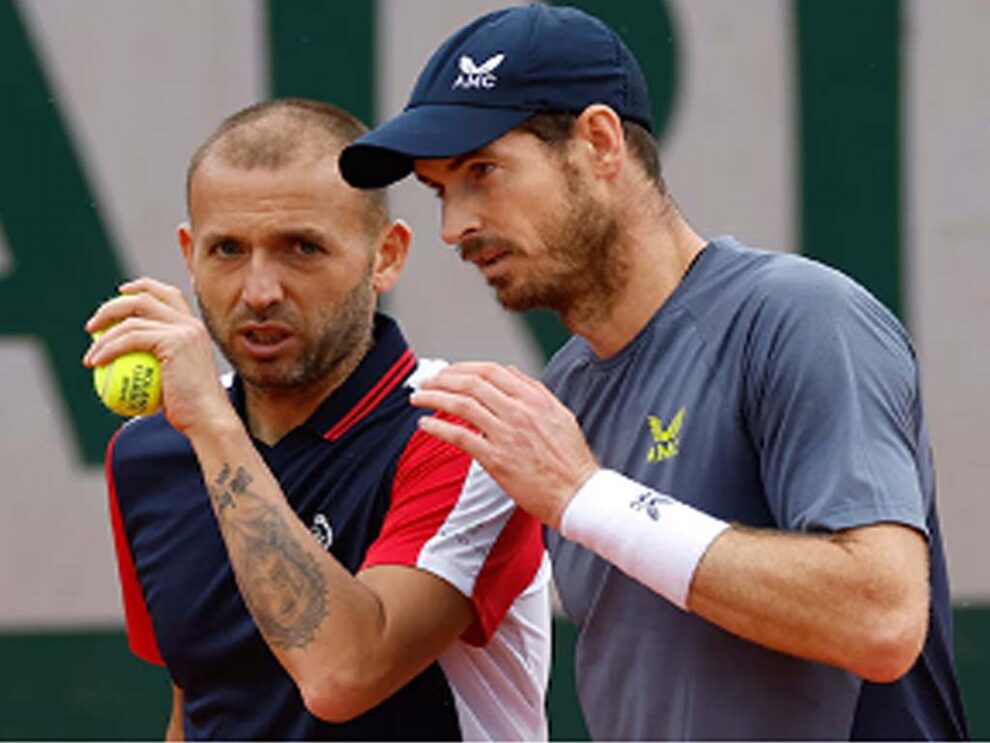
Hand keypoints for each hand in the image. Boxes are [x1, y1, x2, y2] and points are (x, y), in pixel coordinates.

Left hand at [83, 277, 236, 435]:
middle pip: (145, 297)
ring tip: (90, 355)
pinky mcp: (174, 341)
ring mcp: (184, 330)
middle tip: (93, 327)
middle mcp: (191, 324)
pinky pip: (130, 338)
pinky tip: (95, 362)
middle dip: (113, 306)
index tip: (118, 296)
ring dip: (103, 334)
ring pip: (132, 319)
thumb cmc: (189, 410)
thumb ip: (156, 366)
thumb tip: (123, 364)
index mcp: (193, 328)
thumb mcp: (173, 382)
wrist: (207, 418)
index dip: (140, 287)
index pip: (167, 294)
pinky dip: (108, 349)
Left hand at [410, 362, 597, 527]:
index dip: (464, 367)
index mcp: (534, 399)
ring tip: (418, 397)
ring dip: (434, 398)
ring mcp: (506, 435)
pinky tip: (425, 424)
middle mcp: (519, 412)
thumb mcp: (560, 414)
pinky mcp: (496, 460)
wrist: (577, 494)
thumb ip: (535, 390)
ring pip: (462, 405)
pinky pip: (460, 437)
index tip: (449, 372)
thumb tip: (510, 371)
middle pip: (471, 384)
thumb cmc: (571, 459)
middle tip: (426, 382)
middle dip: (443, 379)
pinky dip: (438, 427)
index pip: (491, 371)